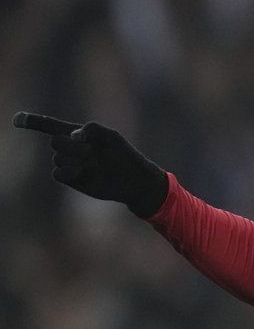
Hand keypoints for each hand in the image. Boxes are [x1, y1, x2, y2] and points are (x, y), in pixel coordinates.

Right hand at [12, 112, 167, 217]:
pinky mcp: (71, 179)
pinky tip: (84, 173)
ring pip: (58, 158)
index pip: (50, 125)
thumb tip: (74, 136)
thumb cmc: (123, 155)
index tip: (16, 120)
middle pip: (55, 141)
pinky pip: (57, 173)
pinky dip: (69, 172)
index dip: (33, 122)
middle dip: (72, 146)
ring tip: (96, 164)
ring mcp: (69, 163)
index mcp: (77, 133)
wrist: (132, 179)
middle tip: (92, 151)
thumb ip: (92, 129)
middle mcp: (70, 148)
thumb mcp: (112, 136)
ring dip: (76, 160)